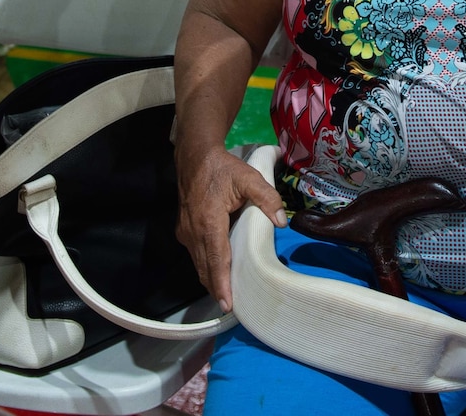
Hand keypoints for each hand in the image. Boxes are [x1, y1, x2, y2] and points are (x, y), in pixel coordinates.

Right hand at [176, 146, 286, 311]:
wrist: (194, 158)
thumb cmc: (222, 168)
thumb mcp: (248, 178)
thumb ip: (267, 197)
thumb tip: (282, 221)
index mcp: (209, 222)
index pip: (217, 259)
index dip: (222, 283)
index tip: (227, 303)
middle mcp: (193, 231)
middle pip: (206, 268)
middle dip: (218, 289)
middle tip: (233, 308)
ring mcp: (186, 232)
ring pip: (199, 264)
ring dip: (211, 280)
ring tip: (226, 297)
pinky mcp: (183, 231)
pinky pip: (195, 255)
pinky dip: (206, 267)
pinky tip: (217, 274)